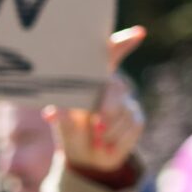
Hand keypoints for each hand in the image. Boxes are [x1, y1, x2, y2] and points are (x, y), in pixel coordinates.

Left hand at [45, 27, 145, 174]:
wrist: (85, 158)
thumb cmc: (70, 131)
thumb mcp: (62, 126)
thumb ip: (61, 118)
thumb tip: (53, 113)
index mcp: (91, 81)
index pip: (108, 57)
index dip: (122, 44)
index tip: (137, 34)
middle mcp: (111, 86)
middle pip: (117, 88)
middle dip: (109, 107)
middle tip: (97, 123)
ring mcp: (126, 102)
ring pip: (123, 112)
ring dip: (105, 131)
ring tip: (94, 137)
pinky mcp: (137, 119)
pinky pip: (130, 128)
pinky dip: (114, 141)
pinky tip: (105, 143)